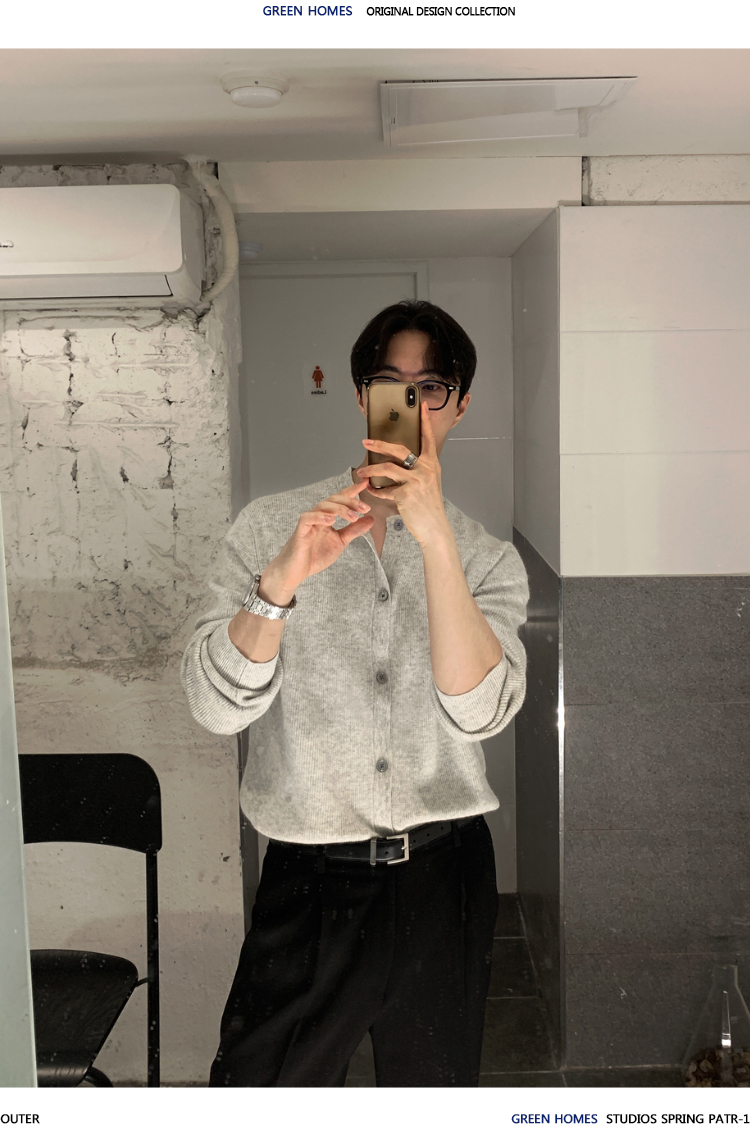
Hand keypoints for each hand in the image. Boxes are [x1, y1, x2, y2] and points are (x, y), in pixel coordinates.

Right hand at [259, 480, 373, 602]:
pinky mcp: (300, 531)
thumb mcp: (340, 542)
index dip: (352, 490)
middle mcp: (318, 516)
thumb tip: (371, 519)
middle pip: (333, 499)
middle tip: (365, 507)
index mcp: (327, 517)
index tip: (366, 483)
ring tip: (353, 517)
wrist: (296, 572)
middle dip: (350, 501)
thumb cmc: (315, 555)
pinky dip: (320, 517)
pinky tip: (331, 520)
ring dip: (339, 509)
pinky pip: (308, 518)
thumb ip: (354, 530)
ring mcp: (308, 522)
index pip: (340, 499)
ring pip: (322, 506)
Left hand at [356, 402, 450, 548]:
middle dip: (379, 445)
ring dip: (370, 470)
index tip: (422, 405)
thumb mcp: (429, 482)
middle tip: (365, 443)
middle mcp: (425, 469)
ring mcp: (416, 481)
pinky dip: (375, 490)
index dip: (424, 421)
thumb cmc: (429, 505)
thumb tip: (398, 459)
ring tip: (361, 472)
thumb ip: (418, 468)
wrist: (434, 527)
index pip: (428, 437)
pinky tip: (370, 490)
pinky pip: (385, 489)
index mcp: (432, 464)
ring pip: (387, 469)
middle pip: (399, 450)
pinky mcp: (406, 495)